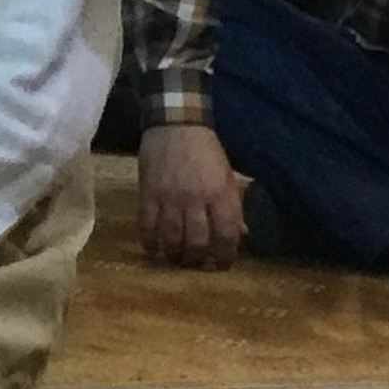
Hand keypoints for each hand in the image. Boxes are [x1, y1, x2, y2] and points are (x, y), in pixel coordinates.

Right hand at [140, 123, 244, 269]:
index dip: (226, 256)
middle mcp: (196, 200)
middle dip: (198, 260)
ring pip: (171, 238)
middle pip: (197, 242)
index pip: (226, 235)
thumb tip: (242, 234)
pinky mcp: (148, 194)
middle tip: (197, 263)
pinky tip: (153, 248)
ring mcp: (169, 198)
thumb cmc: (206, 150)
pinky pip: (146, 226)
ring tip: (176, 258)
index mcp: (221, 194)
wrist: (175, 124)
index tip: (223, 264)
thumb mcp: (228, 176)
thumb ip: (233, 207)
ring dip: (174, 255)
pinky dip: (149, 242)